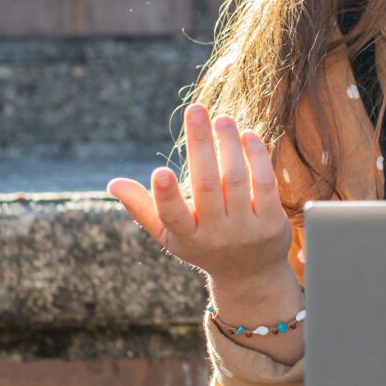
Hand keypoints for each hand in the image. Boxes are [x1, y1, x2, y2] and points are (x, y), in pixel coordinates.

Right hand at [109, 104, 293, 295]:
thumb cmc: (202, 246)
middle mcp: (216, 234)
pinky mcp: (272, 222)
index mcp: (186, 237)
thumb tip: (113, 184)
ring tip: (221, 118)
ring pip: (236, 180)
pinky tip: (247, 135)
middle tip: (195, 110)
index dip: (165, 195)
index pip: (172, 217)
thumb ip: (143, 208)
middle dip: (200, 145)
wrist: (250, 276)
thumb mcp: (170, 235)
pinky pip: (264, 184)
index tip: (159, 172)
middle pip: (207, 186)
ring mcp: (246, 229)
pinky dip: (256, 157)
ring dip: (228, 145)